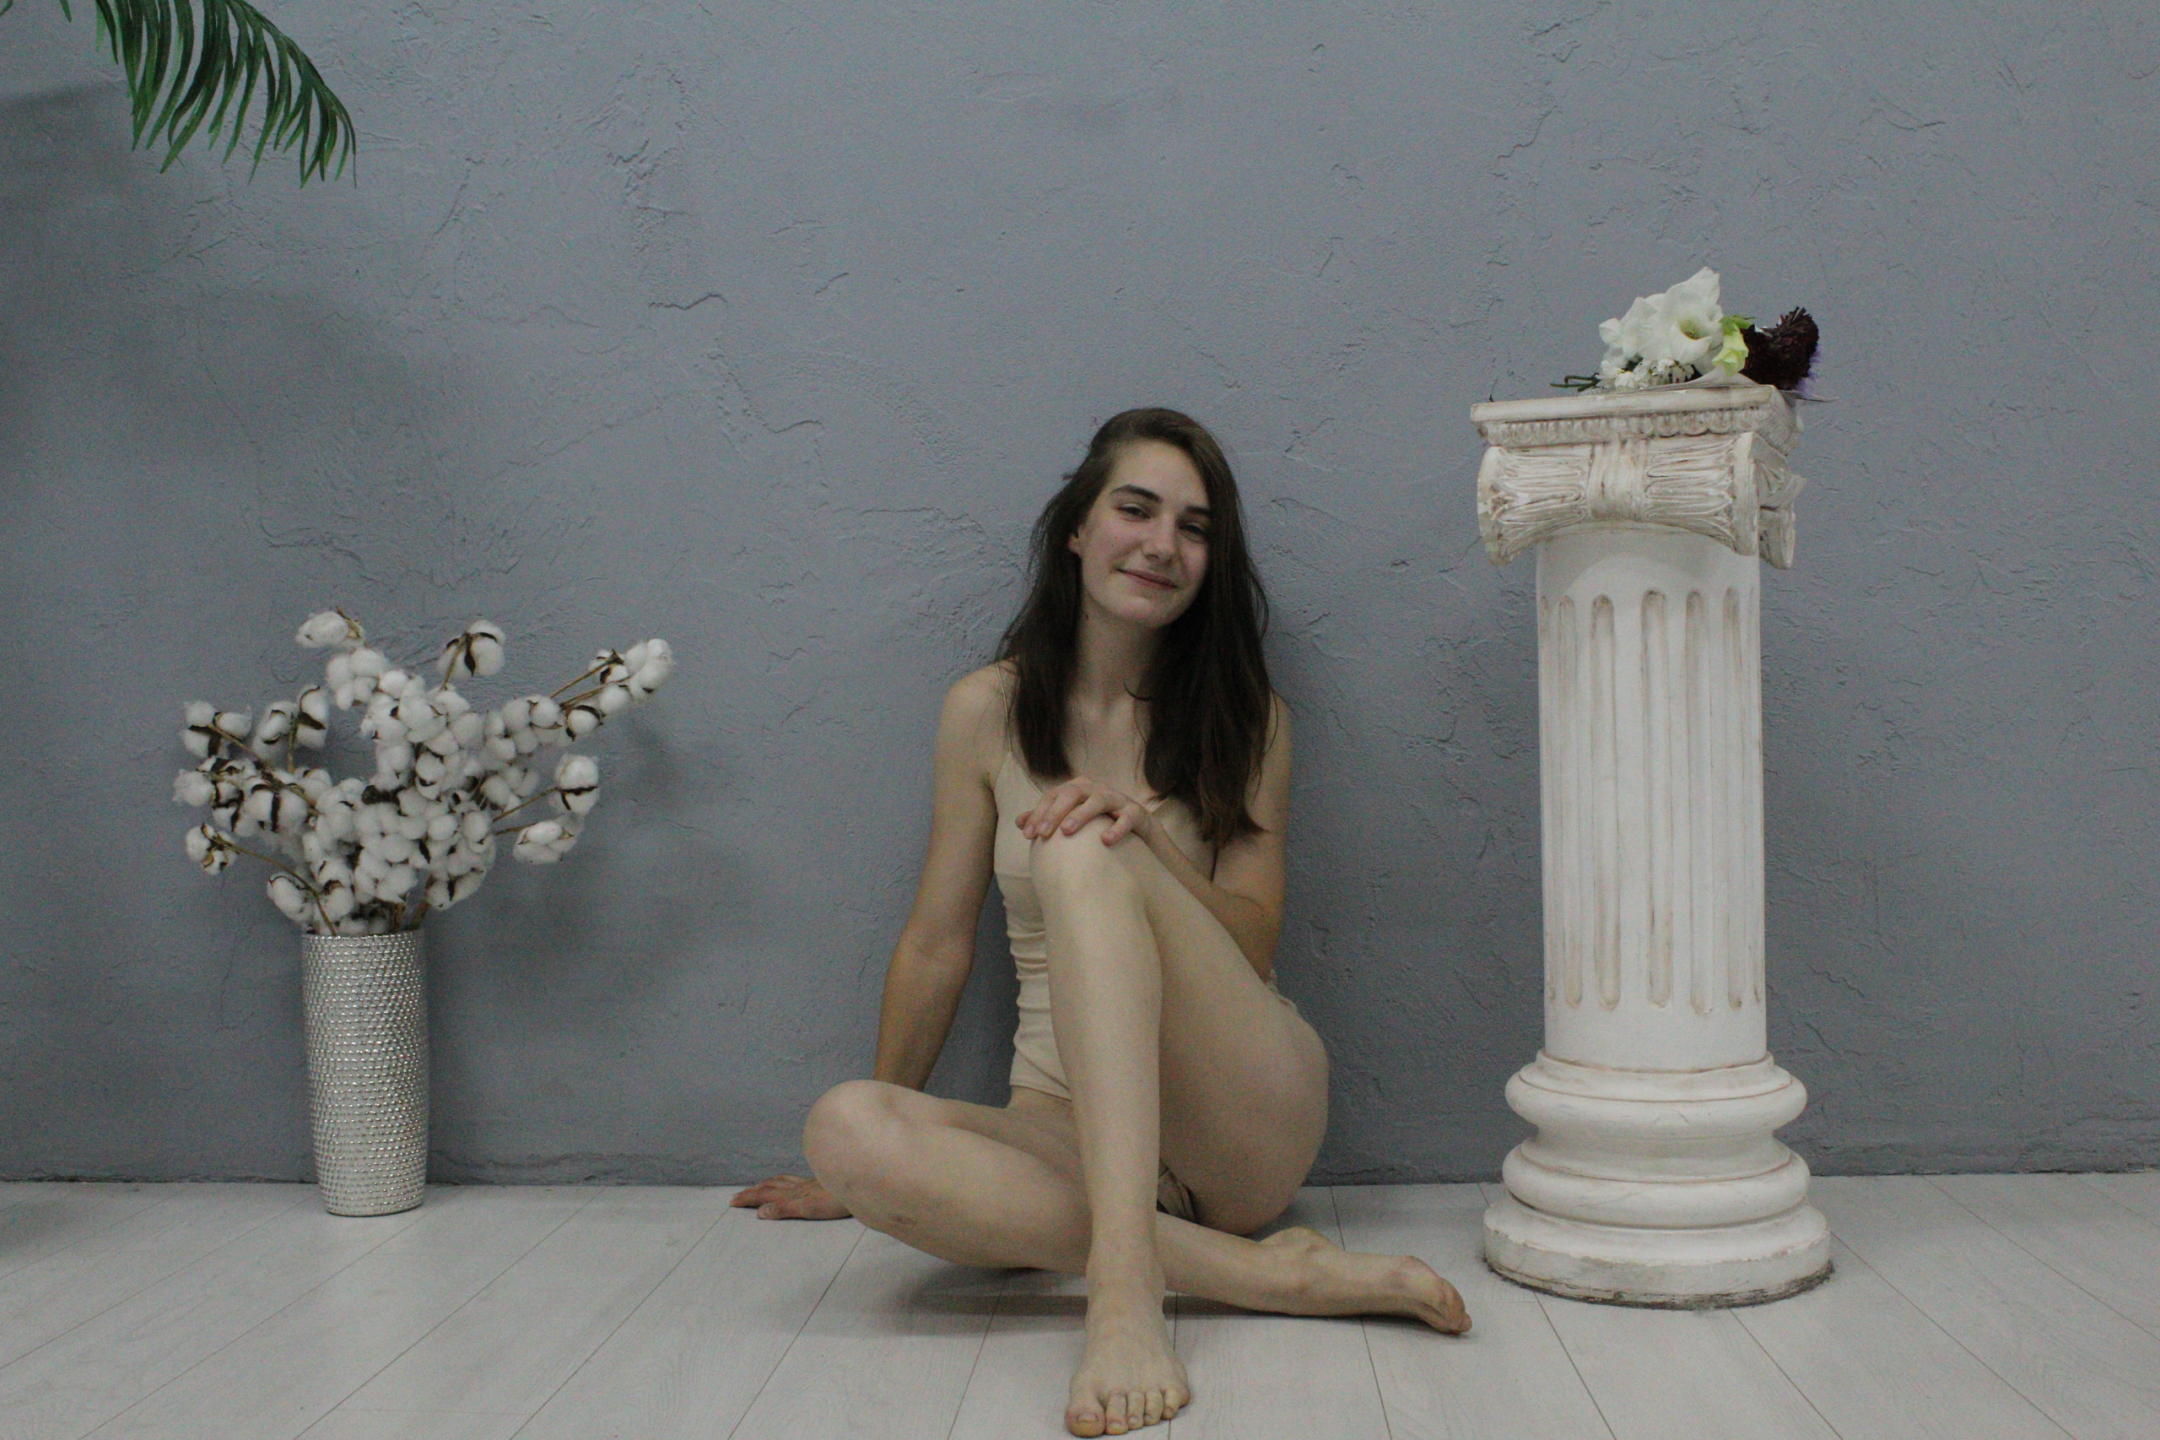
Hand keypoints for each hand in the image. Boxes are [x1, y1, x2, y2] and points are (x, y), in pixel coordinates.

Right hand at [730, 1173, 851, 1219]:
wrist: (861, 1183)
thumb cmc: (838, 1200)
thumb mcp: (809, 1209)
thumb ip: (785, 1209)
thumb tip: (760, 1212)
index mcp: (794, 1194)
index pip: (766, 1195)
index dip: (749, 1198)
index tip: (733, 1201)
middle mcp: (799, 1187)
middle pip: (770, 1187)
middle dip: (752, 1192)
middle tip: (737, 1196)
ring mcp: (810, 1183)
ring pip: (782, 1182)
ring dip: (766, 1184)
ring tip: (758, 1186)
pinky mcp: (820, 1182)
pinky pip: (796, 1179)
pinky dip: (785, 1180)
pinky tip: (790, 1181)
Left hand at [1017, 776, 1158, 846]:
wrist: (1138, 828)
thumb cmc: (1099, 821)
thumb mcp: (1072, 818)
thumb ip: (1047, 818)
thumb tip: (1019, 822)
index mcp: (1079, 788)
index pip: (1054, 796)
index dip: (1039, 813)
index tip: (1028, 835)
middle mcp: (1097, 789)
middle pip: (1072, 794)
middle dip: (1055, 813)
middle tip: (1043, 834)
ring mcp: (1118, 798)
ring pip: (1098, 800)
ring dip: (1081, 814)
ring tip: (1067, 831)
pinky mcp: (1136, 812)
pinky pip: (1126, 817)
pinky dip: (1117, 827)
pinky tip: (1105, 841)